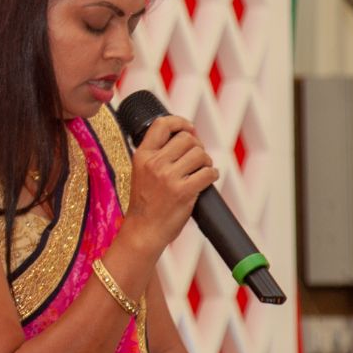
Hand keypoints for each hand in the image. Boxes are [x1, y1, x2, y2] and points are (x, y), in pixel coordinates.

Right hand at [124, 114, 218, 254]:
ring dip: (206, 162)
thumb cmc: (145, 203)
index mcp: (142, 155)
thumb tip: (186, 138)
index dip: (180, 122)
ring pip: (200, 154)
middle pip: (187, 139)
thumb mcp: (141, 172)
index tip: (189, 129)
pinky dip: (212, 175)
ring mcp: (168, 177)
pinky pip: (208, 173)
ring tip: (201, 171)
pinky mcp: (183, 192)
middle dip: (198, 147)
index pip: (162, 124)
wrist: (143, 230)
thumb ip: (156, 155)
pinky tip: (207, 180)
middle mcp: (154, 163)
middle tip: (197, 159)